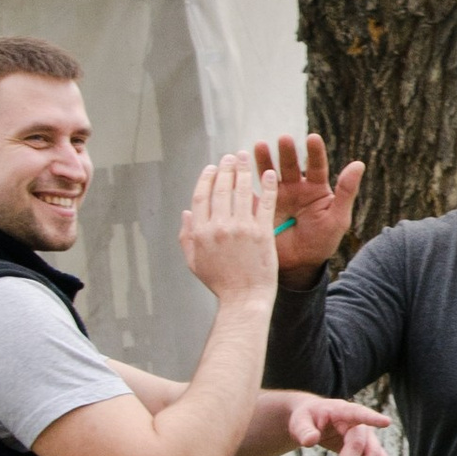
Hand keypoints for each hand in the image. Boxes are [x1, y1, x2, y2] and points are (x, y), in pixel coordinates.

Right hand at [181, 152, 282, 304]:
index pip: (201, 196)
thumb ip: (186, 237)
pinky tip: (270, 173)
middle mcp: (219, 227)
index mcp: (200, 232)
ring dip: (244, 170)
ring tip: (246, 156)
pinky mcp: (262, 233)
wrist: (244, 299)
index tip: (212, 168)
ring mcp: (241, 229)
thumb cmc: (220, 283)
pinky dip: (267, 186)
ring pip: (242, 191)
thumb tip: (186, 213)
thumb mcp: (194, 262)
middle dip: (226, 168)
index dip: (207, 178)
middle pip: (221, 189)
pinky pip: (264, 203)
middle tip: (231, 156)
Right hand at [254, 133, 362, 273]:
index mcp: (316, 188)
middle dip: (287, 152)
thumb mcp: (337, 218)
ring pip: (270, 173)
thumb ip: (346, 192)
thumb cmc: (323, 241)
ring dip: (264, 159)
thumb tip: (359, 163)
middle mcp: (295, 187)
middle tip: (284, 139)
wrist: (299, 264)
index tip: (312, 138)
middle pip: (291, 166)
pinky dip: (245, 179)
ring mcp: (276, 196)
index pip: (317, 166)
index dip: (315, 152)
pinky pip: (252, 192)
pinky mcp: (261, 207)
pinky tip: (238, 168)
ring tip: (259, 145)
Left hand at [284, 396, 390, 455]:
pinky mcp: (368, 450)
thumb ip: (304, 430)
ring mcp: (366, 438)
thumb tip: (310, 441)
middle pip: (361, 445)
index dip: (373, 419)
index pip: (359, 414)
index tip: (386, 422)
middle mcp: (359, 425)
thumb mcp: (299, 421)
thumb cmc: (307, 418)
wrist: (314, 420)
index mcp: (343, 412)